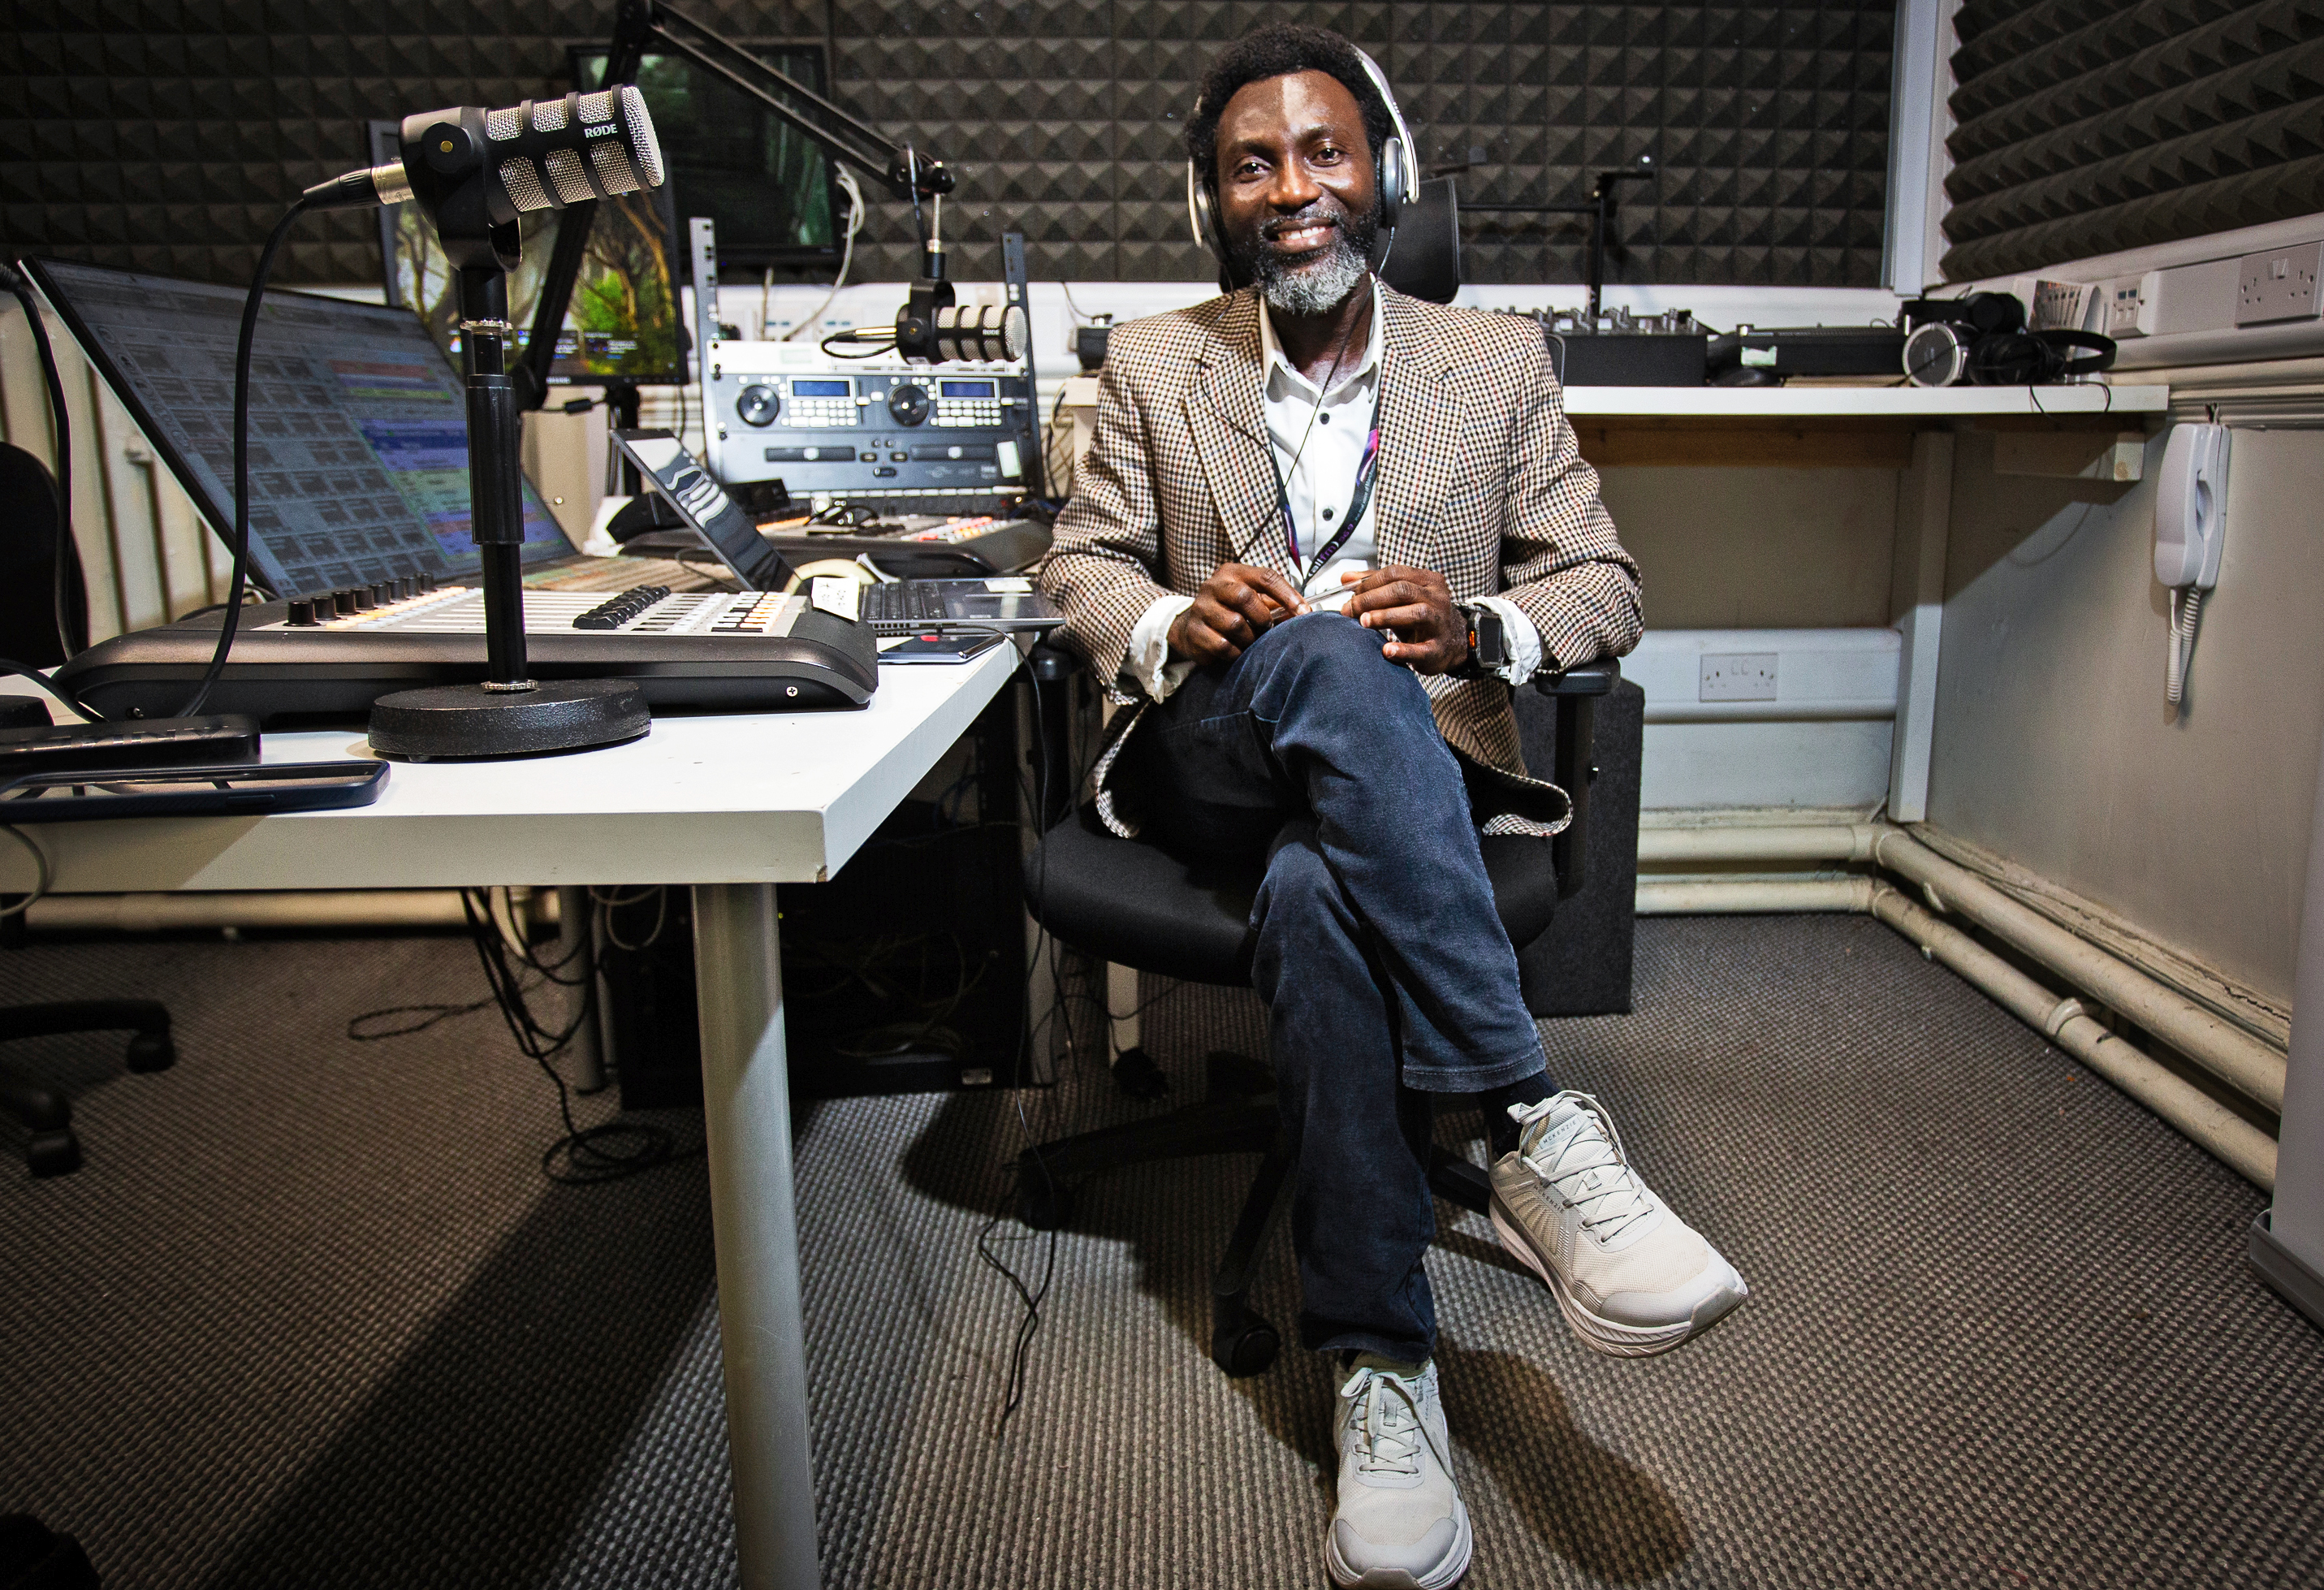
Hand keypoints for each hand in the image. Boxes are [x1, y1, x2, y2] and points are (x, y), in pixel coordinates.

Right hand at [1167, 562, 1310, 664]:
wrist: (1191, 627)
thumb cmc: (1228, 611)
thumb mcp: (1251, 601)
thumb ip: (1275, 605)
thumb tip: (1304, 615)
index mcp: (1233, 573)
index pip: (1265, 577)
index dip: (1287, 595)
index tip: (1304, 612)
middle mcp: (1214, 586)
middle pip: (1244, 597)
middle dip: (1262, 618)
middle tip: (1267, 629)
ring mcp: (1201, 608)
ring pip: (1235, 624)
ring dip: (1249, 638)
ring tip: (1249, 641)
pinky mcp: (1194, 631)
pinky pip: (1223, 645)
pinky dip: (1235, 652)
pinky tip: (1235, 650)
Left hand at [1343, 566, 1468, 674]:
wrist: (1453, 642)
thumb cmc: (1422, 617)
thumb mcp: (1402, 598)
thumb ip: (1374, 586)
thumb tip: (1346, 578)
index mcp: (1427, 580)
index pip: (1395, 573)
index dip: (1369, 583)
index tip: (1350, 594)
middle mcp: (1436, 598)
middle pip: (1403, 590)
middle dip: (1372, 598)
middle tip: (1350, 610)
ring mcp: (1440, 623)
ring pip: (1416, 613)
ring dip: (1386, 616)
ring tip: (1364, 622)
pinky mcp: (1439, 649)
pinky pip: (1422, 649)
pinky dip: (1403, 650)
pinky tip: (1387, 650)